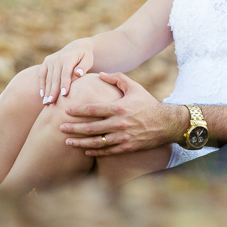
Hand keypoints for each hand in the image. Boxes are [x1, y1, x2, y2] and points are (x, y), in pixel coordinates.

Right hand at [39, 39, 93, 105]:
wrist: (76, 47)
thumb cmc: (84, 57)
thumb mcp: (88, 59)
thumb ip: (84, 66)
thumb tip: (78, 73)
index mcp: (68, 57)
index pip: (66, 73)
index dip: (65, 83)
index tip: (64, 94)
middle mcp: (58, 58)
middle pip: (55, 77)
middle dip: (53, 91)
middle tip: (51, 103)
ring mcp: (50, 60)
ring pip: (48, 78)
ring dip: (47, 91)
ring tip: (46, 103)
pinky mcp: (46, 62)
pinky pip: (42, 74)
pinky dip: (41, 85)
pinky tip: (42, 95)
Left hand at [58, 72, 187, 155]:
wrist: (166, 123)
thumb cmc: (148, 103)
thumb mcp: (134, 87)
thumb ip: (117, 78)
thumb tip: (100, 74)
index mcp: (119, 108)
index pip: (93, 109)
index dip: (78, 110)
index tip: (65, 110)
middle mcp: (119, 124)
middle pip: (91, 128)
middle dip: (73, 128)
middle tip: (59, 127)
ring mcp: (123, 138)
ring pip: (96, 142)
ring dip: (80, 142)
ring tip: (67, 141)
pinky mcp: (127, 148)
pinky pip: (107, 151)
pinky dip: (95, 152)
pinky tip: (84, 150)